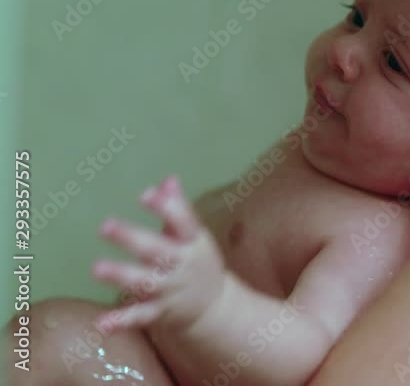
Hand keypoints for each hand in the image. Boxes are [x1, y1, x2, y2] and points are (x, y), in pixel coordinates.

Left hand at [92, 175, 226, 333]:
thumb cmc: (196, 261)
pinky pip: (141, 317)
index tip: (145, 194)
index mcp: (192, 242)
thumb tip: (168, 180)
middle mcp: (182, 265)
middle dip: (132, 238)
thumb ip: (178, 209)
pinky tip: (101, 324)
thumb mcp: (193, 235)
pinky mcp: (161, 312)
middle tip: (105, 226)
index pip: (183, 222)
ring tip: (97, 268)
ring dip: (122, 276)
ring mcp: (172, 290)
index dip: (166, 208)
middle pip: (158, 250)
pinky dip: (122, 321)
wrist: (216, 308)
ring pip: (146, 282)